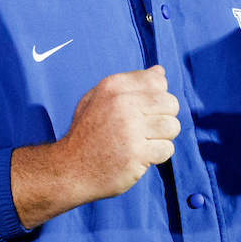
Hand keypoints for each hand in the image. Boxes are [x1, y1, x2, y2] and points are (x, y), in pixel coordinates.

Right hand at [11, 66, 180, 226]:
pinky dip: (158, 155)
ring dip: (163, 137)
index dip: (157, 96)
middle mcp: (122, 104)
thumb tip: (160, 72)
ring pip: (172, 126)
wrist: (69, 169)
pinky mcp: (136, 153)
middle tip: (147, 130)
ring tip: (146, 142)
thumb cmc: (87, 133)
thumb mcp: (98, 99)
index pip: (157, 80)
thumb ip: (130, 83)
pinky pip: (167, 149)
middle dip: (164, 117)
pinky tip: (142, 156)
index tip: (144, 110)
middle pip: (170, 103)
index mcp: (113, 86)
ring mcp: (130, 129)